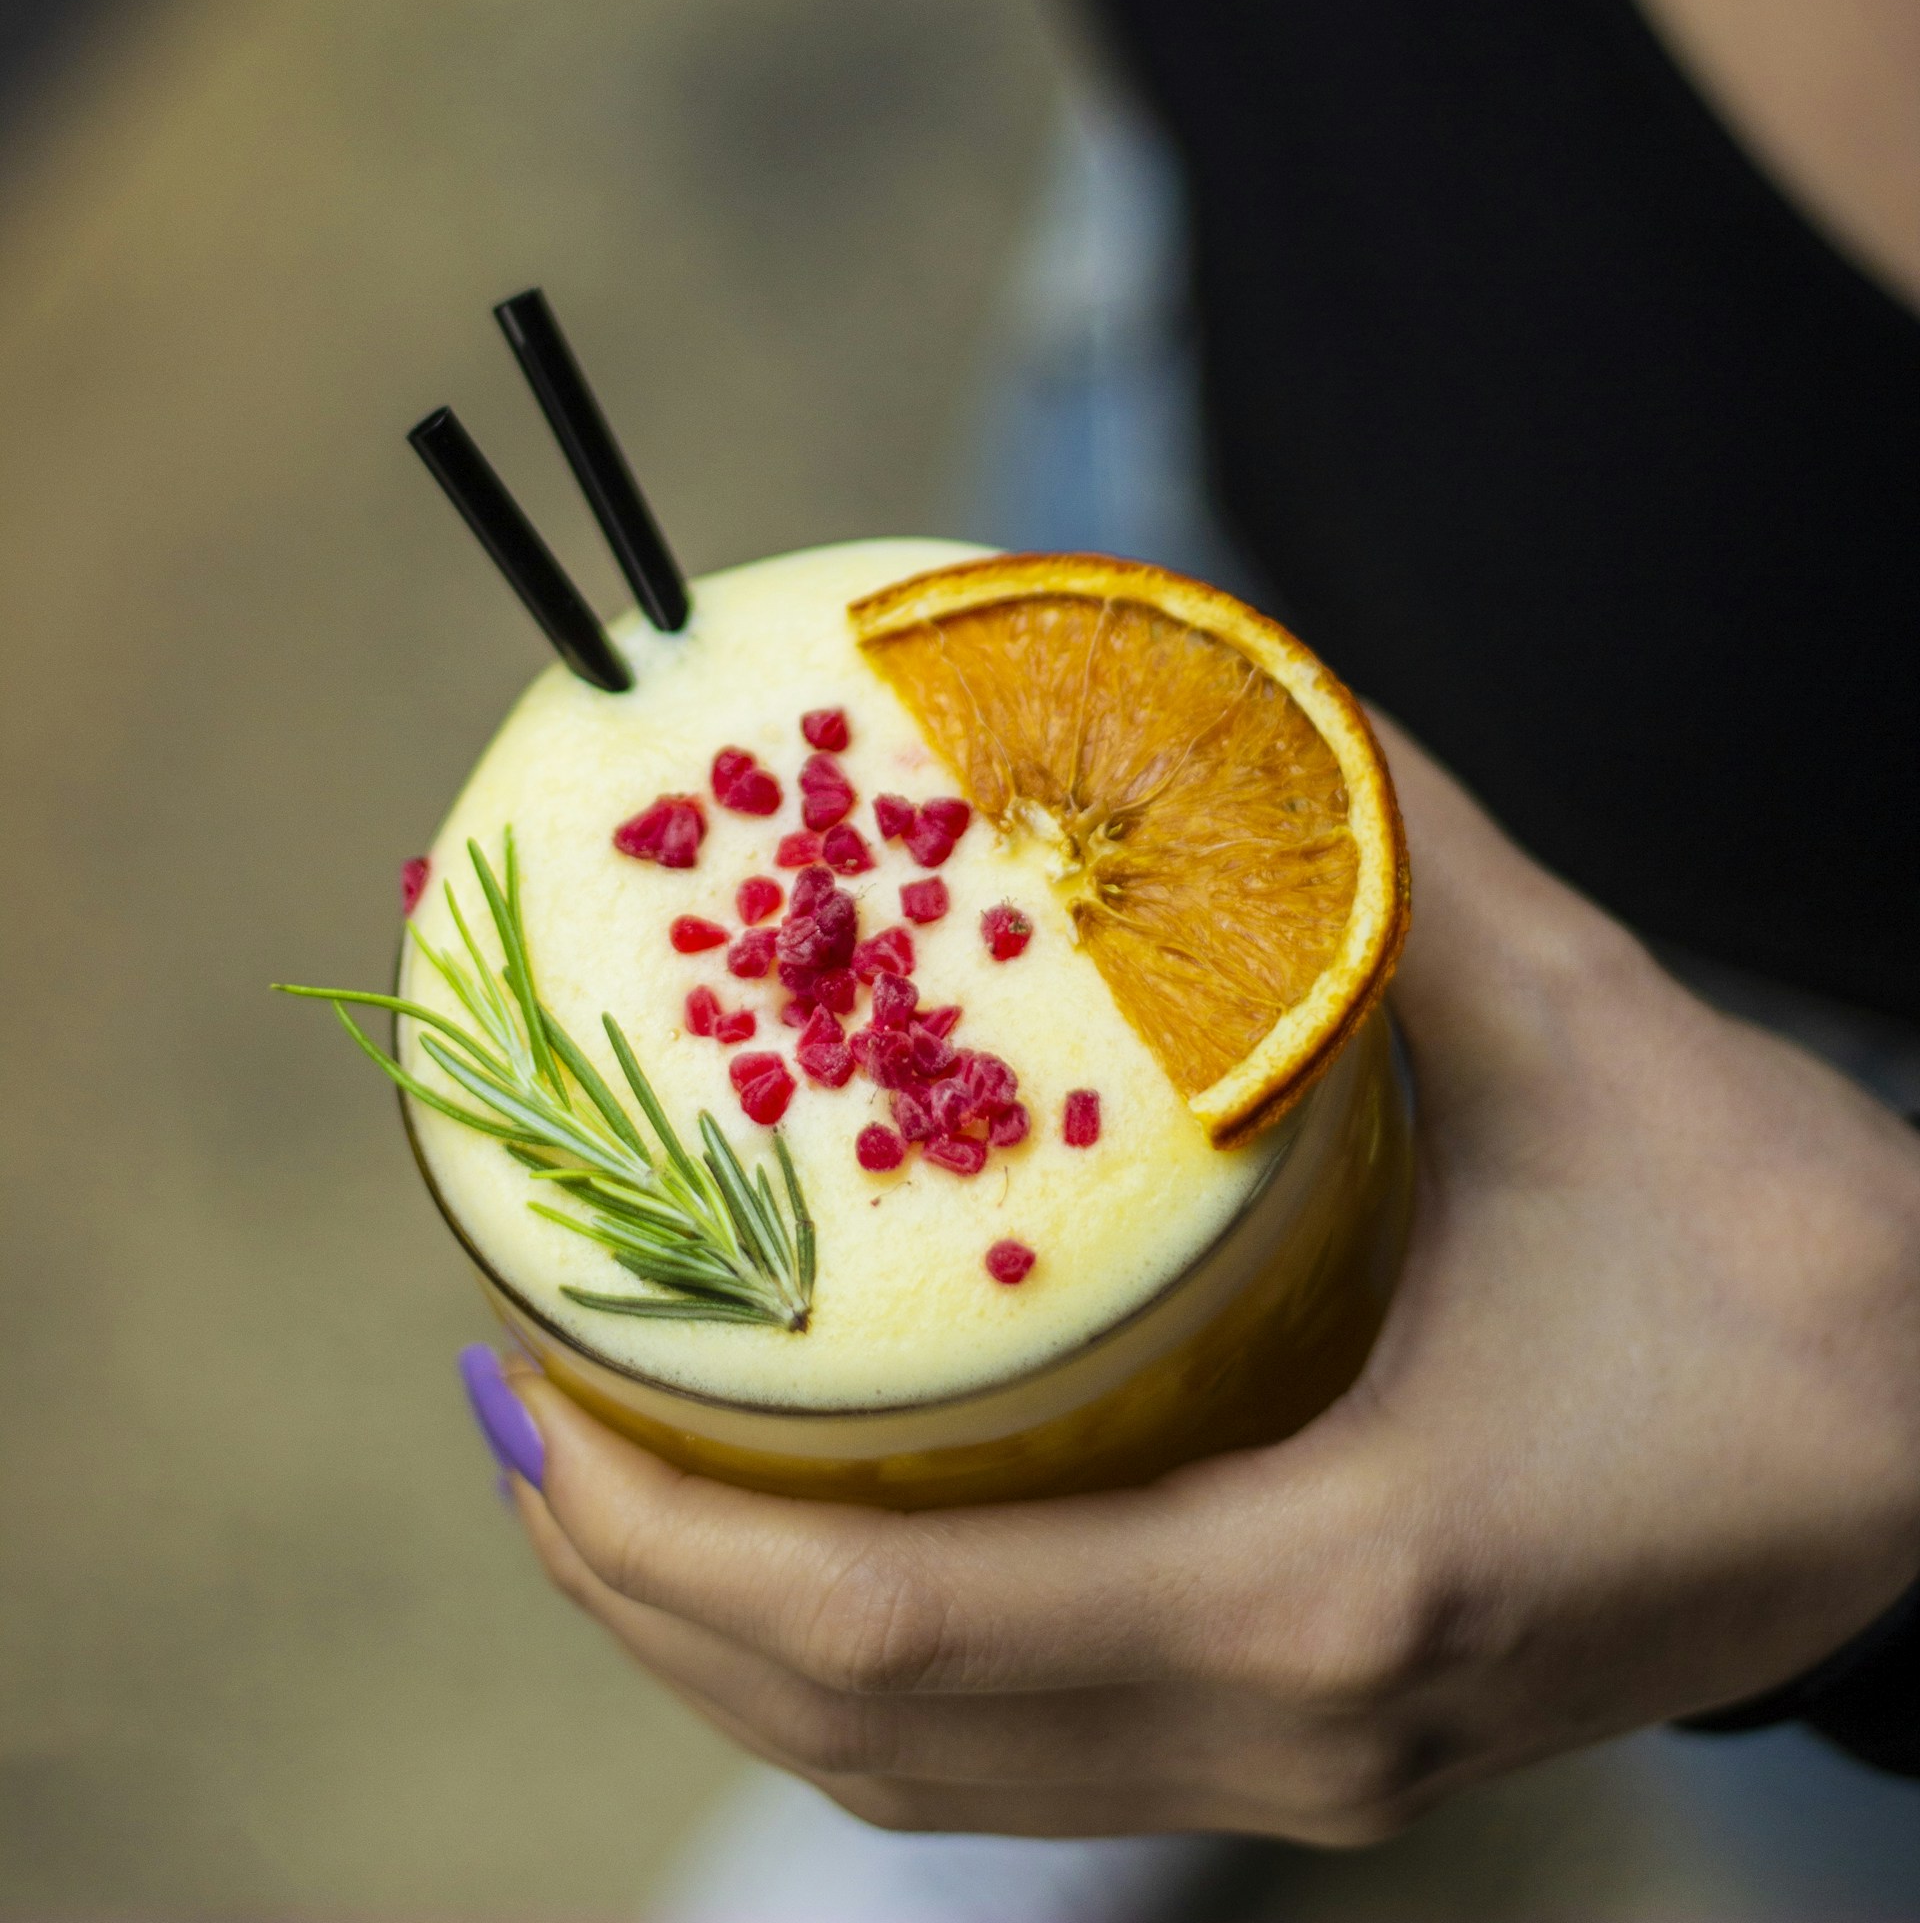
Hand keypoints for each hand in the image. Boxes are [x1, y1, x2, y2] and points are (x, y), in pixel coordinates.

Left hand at [497, 724, 1919, 1841]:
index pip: (902, 1628)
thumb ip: (1398, 853)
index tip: (520, 1370)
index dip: (664, 1527)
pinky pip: (1017, 1758)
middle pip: (864, 1733)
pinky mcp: (1327, 1747)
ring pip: (925, 1778)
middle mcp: (1297, 1723)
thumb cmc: (1801, 1270)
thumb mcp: (1602, 1035)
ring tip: (594, 1460)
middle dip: (636, 1579)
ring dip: (722, 1640)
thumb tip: (1234, 679)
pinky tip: (797, 1532)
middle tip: (505, 1384)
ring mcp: (1308, 1768)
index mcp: (1338, 1571)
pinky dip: (856, 1671)